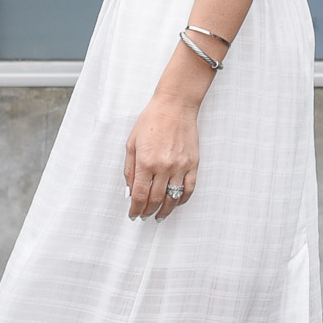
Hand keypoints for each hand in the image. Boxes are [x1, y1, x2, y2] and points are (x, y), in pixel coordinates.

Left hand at [123, 88, 199, 219]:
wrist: (174, 106)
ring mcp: (180, 166)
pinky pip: (189, 188)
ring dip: (165, 210)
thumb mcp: (132, 143)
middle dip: (148, 212)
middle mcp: (164, 166)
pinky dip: (182, 200)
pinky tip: (176, 203)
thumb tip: (130, 190)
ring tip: (159, 215)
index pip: (140, 195)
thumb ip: (130, 169)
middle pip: (155, 200)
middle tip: (144, 216)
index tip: (134, 214)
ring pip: (173, 198)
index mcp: (146, 162)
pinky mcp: (193, 164)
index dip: (136, 209)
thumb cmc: (151, 121)